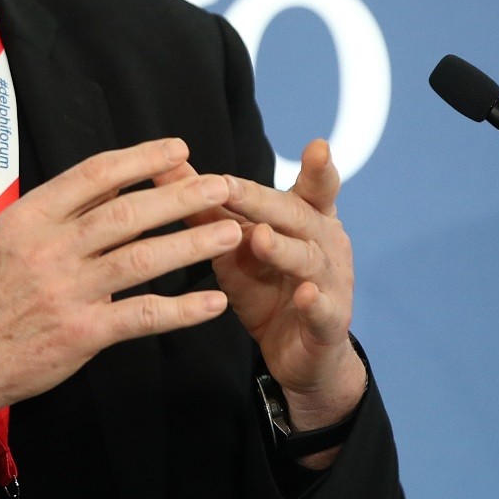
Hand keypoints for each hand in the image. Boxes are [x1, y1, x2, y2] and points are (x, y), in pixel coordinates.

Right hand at [0, 138, 242, 449]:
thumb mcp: (11, 237)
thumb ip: (61, 212)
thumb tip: (113, 180)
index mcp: (32, 217)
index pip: (95, 175)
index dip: (141, 159)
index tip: (179, 149)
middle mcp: (50, 249)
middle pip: (127, 213)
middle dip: (180, 195)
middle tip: (221, 185)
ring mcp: (67, 291)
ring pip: (141, 259)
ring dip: (191, 244)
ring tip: (230, 233)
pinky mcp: (81, 333)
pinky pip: (142, 316)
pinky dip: (182, 310)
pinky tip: (212, 304)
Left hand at [182, 139, 364, 452]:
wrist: (297, 354)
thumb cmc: (267, 286)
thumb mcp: (236, 245)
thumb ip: (211, 207)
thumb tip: (166, 164)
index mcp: (309, 219)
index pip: (314, 188)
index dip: (317, 168)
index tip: (316, 145)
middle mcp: (325, 244)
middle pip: (297, 217)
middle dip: (262, 202)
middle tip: (229, 186)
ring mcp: (332, 283)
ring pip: (309, 260)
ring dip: (284, 248)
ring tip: (260, 238)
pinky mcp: (328, 323)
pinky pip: (323, 311)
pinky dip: (315, 302)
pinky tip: (305, 294)